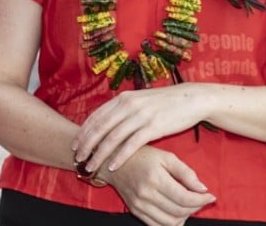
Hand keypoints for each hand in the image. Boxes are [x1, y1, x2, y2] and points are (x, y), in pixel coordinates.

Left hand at [73, 84, 207, 174]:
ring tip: (91, 166)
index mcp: (122, 98)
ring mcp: (140, 115)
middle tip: (78, 159)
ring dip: (99, 153)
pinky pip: (131, 144)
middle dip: (86, 145)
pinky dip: (119, 156)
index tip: (74, 144)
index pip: (96, 116)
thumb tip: (105, 120)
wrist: (190, 99)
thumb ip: (122, 109)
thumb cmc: (164, 103)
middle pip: (100, 127)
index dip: (83, 132)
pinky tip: (112, 166)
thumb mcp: (139, 100)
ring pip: (112, 138)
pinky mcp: (153, 127)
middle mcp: (128, 105)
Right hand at [103, 146, 214, 225]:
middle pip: (180, 211)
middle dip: (196, 207)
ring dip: (185, 216)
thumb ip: (185, 172)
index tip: (211, 196)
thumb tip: (203, 188)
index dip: (202, 200)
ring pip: (171, 222)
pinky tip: (176, 212)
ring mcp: (140, 205)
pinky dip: (171, 223)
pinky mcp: (136, 211)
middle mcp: (146, 194)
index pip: (185, 198)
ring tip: (188, 205)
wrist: (112, 161)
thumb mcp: (165, 156)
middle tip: (200, 198)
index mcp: (155, 178)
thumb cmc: (141, 156)